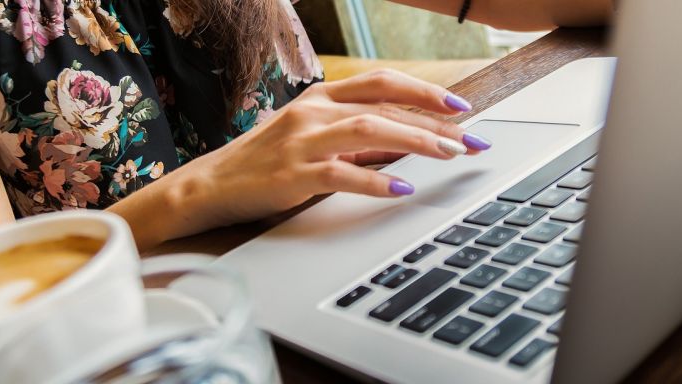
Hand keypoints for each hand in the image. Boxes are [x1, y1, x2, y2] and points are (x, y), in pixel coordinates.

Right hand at [114, 69, 492, 246]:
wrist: (210, 186)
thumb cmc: (266, 163)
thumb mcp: (313, 139)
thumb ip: (357, 137)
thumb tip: (409, 142)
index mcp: (321, 97)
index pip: (382, 83)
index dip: (425, 92)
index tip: (461, 108)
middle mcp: (313, 112)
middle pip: (385, 106)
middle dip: (435, 123)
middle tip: (471, 141)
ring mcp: (302, 141)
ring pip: (370, 130)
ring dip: (416, 141)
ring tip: (449, 155)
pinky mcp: (292, 175)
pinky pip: (342, 173)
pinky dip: (376, 179)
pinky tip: (401, 188)